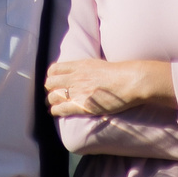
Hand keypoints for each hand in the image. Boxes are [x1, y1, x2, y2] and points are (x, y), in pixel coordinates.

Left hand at [45, 58, 171, 117]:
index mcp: (79, 66)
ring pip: (52, 96)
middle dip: (49, 89)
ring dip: (50, 101)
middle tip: (52, 94)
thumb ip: (86, 68)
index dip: (51, 76)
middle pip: (50, 83)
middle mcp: (74, 77)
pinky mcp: (81, 105)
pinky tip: (55, 112)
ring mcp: (77, 91)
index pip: (54, 69)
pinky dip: (55, 111)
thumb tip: (82, 72)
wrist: (128, 81)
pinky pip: (61, 109)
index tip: (54, 81)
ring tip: (52, 104)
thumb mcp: (97, 64)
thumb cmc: (119, 73)